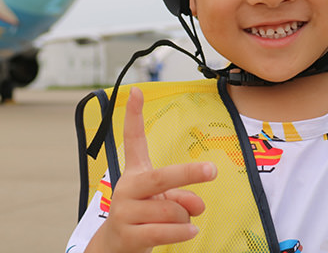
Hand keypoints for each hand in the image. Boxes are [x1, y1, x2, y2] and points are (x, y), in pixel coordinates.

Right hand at [86, 87, 217, 252]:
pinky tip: (191, 231)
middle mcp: (126, 188)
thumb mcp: (164, 203)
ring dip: (184, 219)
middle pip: (160, 177)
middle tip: (212, 170)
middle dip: (188, 173)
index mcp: (134, 173)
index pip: (132, 140)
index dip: (132, 115)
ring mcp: (124, 212)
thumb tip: (197, 204)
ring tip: (183, 224)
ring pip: (170, 210)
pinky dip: (182, 232)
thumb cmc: (143, 218)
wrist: (115, 249)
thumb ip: (181, 196)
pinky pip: (164, 231)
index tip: (135, 91)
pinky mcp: (128, 234)